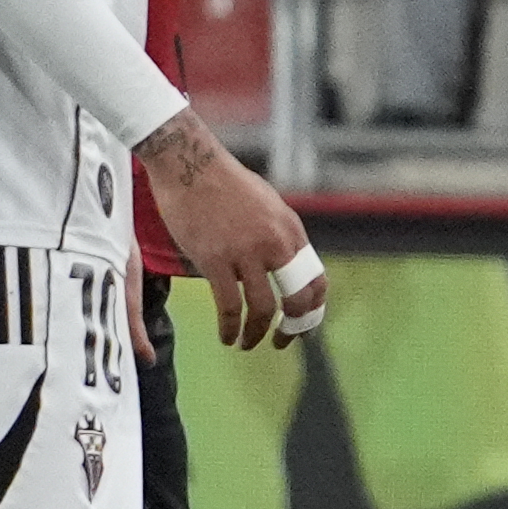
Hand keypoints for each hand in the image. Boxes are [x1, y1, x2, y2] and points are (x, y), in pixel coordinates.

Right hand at [141, 112, 309, 347]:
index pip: (316, 281)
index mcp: (291, 231)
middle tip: (281, 341)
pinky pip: (228, 304)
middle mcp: (275, 244)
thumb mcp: (267, 205)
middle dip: (294, 328)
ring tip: (247, 344)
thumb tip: (279, 262)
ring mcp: (245, 253)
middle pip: (297, 299)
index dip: (314, 310)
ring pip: (263, 308)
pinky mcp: (214, 259)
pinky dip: (229, 327)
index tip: (303, 324)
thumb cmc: (223, 182)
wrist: (190, 164)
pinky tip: (226, 336)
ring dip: (258, 333)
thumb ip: (277, 235)